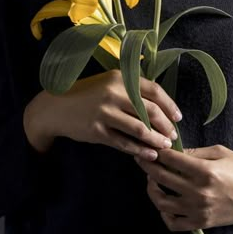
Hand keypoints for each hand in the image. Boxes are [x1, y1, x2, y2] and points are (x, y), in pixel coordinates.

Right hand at [24, 69, 181, 157]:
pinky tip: (149, 155)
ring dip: (156, 140)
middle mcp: (113, 93)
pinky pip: (124, 143)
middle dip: (166, 126)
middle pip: (150, 110)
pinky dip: (139, 150)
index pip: (154, 90)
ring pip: (140, 129)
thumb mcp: (108, 83)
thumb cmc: (87, 95)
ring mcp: (104, 112)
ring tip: (164, 147)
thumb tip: (160, 105)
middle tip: (173, 136)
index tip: (178, 118)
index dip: (169, 105)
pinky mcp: (97, 131)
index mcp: (120, 78)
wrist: (55, 107)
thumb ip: (130, 89)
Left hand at [134, 144, 232, 231]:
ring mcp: (198, 210)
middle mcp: (199, 192)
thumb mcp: (222, 152)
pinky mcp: (200, 223)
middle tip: (142, 158)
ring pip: (162, 202)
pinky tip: (164, 202)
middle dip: (148, 165)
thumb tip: (175, 150)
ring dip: (152, 189)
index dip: (158, 151)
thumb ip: (197, 152)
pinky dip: (164, 214)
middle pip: (162, 177)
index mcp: (206, 171)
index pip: (172, 159)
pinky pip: (173, 223)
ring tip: (151, 180)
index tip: (151, 146)